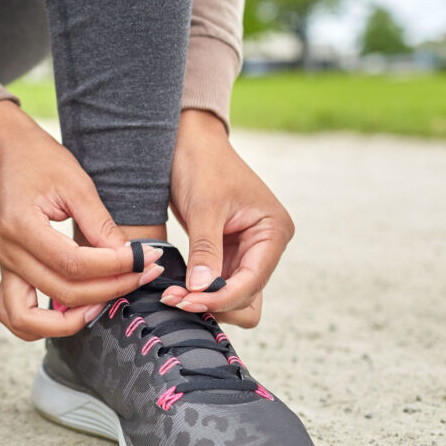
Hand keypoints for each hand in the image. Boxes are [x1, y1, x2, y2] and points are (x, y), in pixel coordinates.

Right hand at [0, 101, 163, 340]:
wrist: (6, 149)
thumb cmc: (41, 159)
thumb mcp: (77, 183)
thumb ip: (100, 224)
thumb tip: (127, 258)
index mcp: (20, 226)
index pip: (73, 264)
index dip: (113, 267)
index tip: (144, 258)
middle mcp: (7, 251)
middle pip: (60, 292)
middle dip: (108, 289)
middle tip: (141, 274)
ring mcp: (3, 264)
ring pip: (27, 318)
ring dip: (68, 321)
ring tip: (104, 304)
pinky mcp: (7, 269)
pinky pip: (12, 312)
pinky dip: (41, 323)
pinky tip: (74, 310)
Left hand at [164, 109, 294, 326]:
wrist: (188, 142)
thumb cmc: (201, 165)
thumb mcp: (204, 207)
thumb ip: (206, 250)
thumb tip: (202, 290)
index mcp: (273, 231)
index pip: (252, 281)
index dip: (221, 296)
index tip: (187, 301)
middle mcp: (266, 245)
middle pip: (248, 297)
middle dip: (215, 302)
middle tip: (176, 299)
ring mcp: (247, 251)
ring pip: (232, 295)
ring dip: (206, 300)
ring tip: (172, 295)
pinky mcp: (226, 252)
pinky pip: (217, 283)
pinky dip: (199, 290)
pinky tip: (175, 288)